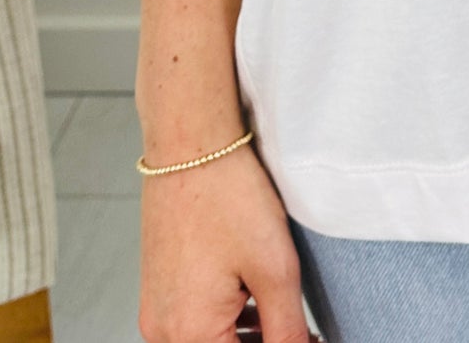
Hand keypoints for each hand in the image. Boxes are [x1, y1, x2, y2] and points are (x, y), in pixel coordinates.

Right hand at [138, 141, 311, 342]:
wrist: (190, 146)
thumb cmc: (230, 198)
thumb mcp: (274, 269)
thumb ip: (287, 330)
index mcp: (190, 334)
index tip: (311, 338)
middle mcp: (163, 332)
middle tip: (304, 332)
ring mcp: (156, 311)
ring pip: (208, 342)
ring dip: (246, 338)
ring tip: (284, 317)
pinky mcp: (158, 290)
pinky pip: (193, 323)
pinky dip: (226, 322)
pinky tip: (254, 303)